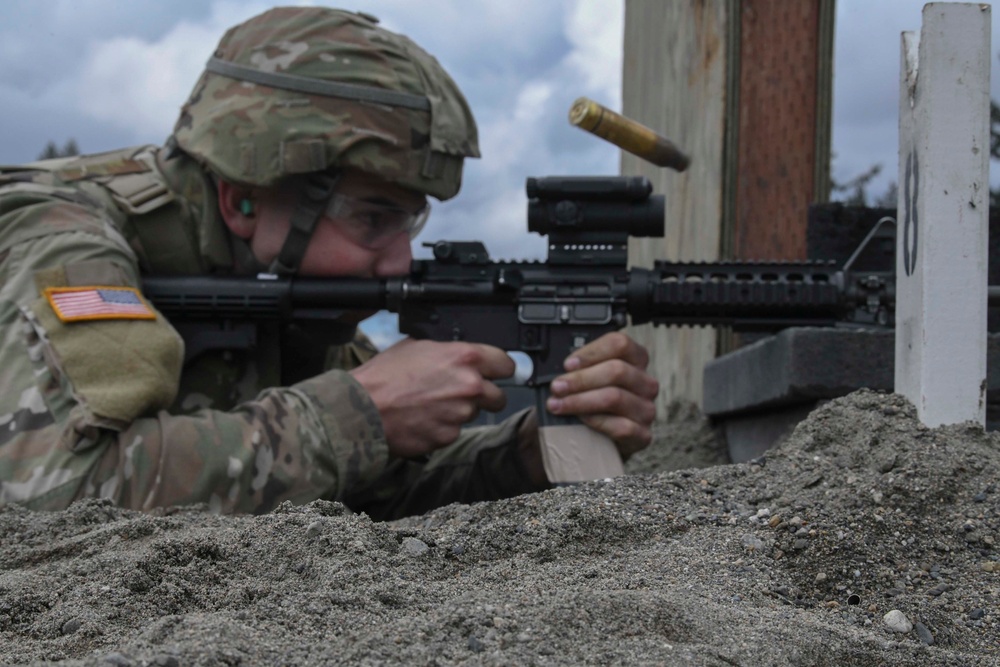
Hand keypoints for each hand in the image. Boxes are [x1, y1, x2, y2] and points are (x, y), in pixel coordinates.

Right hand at [349, 338, 514, 458]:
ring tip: (432, 404)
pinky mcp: (449, 436)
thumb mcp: (417, 346)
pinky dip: (443, 427)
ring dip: (460, 411)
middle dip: (485, 395)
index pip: (506, 364)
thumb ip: (448, 350)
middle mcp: (469, 386)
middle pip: (498, 396)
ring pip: (474, 414)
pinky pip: (455, 431)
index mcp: (465, 357)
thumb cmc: (384, 375)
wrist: (362, 409)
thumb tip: (460, 352)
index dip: (499, 369)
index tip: (496, 373)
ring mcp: (461, 414)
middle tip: (462, 393)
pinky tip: (424, 418)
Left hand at [544, 332, 658, 457]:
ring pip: (614, 397)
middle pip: (617, 370)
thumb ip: (580, 367)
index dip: (592, 352)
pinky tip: (580, 419)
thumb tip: (558, 366)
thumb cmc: (593, 400)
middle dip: (581, 379)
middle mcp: (645, 382)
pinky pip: (621, 426)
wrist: (599, 436)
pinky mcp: (643, 434)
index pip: (620, 344)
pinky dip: (596, 421)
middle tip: (557, 387)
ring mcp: (646, 409)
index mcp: (635, 359)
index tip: (568, 364)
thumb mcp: (588, 377)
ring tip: (558, 404)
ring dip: (581, 401)